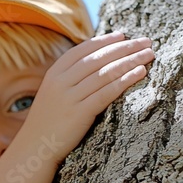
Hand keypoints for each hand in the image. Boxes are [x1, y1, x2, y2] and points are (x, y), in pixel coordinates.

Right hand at [26, 32, 152, 164]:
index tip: (123, 35)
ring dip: (130, 60)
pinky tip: (140, 73)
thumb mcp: (53, 93)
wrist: (34, 148)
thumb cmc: (48, 121)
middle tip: (146, 41)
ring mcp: (69, 97)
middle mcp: (61, 81)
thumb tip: (96, 62)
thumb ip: (70, 77)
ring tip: (149, 54)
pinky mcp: (79, 113)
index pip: (83, 49)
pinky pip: (106, 92)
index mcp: (54, 73)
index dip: (104, 41)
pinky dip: (125, 80)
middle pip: (97, 58)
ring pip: (105, 73)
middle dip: (124, 47)